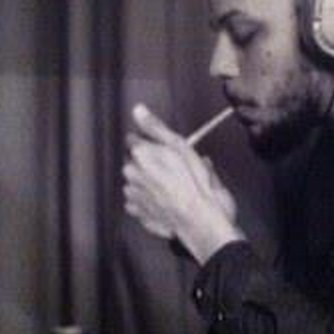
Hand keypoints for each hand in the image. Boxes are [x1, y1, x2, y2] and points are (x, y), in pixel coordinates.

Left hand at [122, 104, 243, 263]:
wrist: (203, 224)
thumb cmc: (198, 186)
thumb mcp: (183, 148)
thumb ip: (156, 128)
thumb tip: (138, 109)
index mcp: (141, 155)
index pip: (135, 139)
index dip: (152, 144)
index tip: (168, 151)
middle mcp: (131, 174)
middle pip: (135, 161)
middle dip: (150, 163)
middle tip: (175, 171)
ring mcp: (133, 196)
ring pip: (137, 181)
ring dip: (149, 182)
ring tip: (173, 189)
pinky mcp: (137, 214)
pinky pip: (139, 201)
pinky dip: (149, 200)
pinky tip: (166, 202)